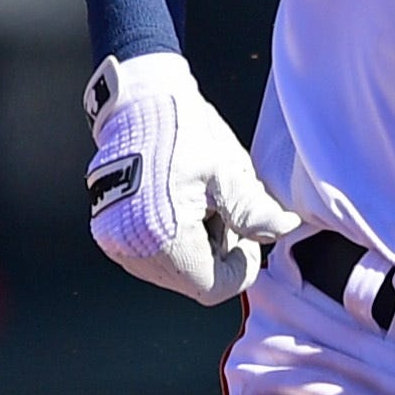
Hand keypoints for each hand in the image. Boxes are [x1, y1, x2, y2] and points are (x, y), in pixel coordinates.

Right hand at [84, 53, 299, 301]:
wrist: (137, 106)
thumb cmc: (181, 133)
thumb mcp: (227, 172)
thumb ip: (255, 212)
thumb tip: (283, 229)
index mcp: (165, 237)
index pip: (215, 287)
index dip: (239, 266)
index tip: (244, 233)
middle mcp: (133, 249)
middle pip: (194, 281)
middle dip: (217, 254)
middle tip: (221, 210)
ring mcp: (117, 244)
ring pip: (174, 272)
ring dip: (195, 248)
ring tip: (196, 205)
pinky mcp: (110, 235)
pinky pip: (152, 257)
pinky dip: (172, 241)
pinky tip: (177, 207)